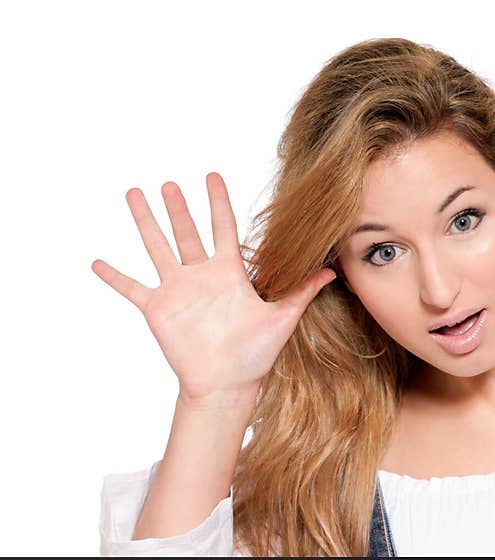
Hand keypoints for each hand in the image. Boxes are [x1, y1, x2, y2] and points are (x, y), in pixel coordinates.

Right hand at [91, 172, 335, 411]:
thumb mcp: (283, 317)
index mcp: (230, 273)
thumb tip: (332, 270)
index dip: (218, 202)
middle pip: (187, 232)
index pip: (223, 228)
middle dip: (178, 207)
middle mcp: (201, 275)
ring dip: (145, 223)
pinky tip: (96, 262)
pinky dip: (114, 277)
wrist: (228, 384)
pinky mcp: (158, 309)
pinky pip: (131, 288)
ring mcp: (178, 290)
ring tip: (134, 195)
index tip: (211, 175)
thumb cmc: (255, 354)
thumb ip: (301, 290)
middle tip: (169, 183)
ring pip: (158, 248)